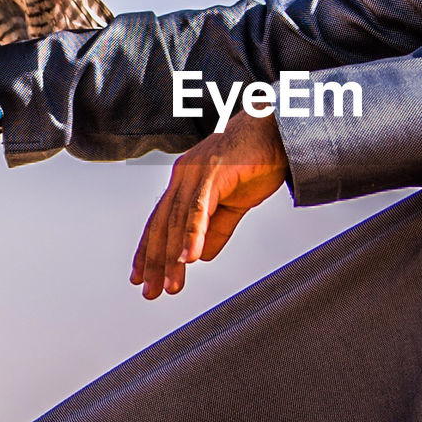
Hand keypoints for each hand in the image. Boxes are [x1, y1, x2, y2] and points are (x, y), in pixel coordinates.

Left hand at [132, 111, 287, 297]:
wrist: (279, 130)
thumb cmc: (258, 160)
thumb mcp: (235, 203)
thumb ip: (217, 229)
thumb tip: (201, 257)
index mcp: (186, 182)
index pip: (160, 221)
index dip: (149, 250)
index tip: (142, 277)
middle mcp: (183, 176)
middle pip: (162, 224)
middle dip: (155, 261)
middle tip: (151, 291)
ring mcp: (195, 172)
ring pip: (177, 221)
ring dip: (172, 256)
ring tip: (171, 284)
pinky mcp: (212, 172)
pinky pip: (198, 208)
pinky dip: (191, 234)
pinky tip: (189, 257)